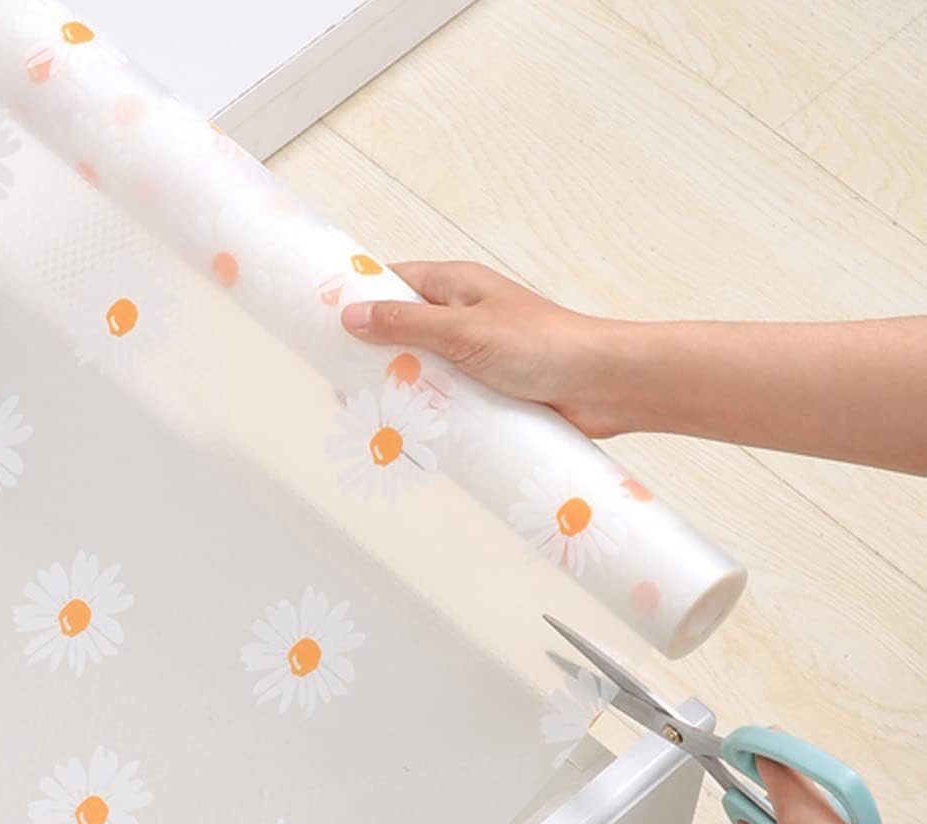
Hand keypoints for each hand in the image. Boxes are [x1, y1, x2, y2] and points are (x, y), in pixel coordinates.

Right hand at [340, 261, 627, 437]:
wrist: (603, 386)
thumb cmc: (544, 345)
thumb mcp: (463, 331)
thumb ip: (406, 324)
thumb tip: (353, 316)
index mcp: (456, 287)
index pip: (394, 282)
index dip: (359, 297)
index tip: (324, 318)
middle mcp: (462, 319)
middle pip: (401, 333)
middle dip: (372, 358)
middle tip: (341, 385)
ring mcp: (474, 357)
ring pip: (420, 372)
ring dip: (399, 393)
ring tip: (370, 416)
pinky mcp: (487, 393)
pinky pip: (445, 403)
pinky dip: (426, 417)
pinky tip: (409, 436)